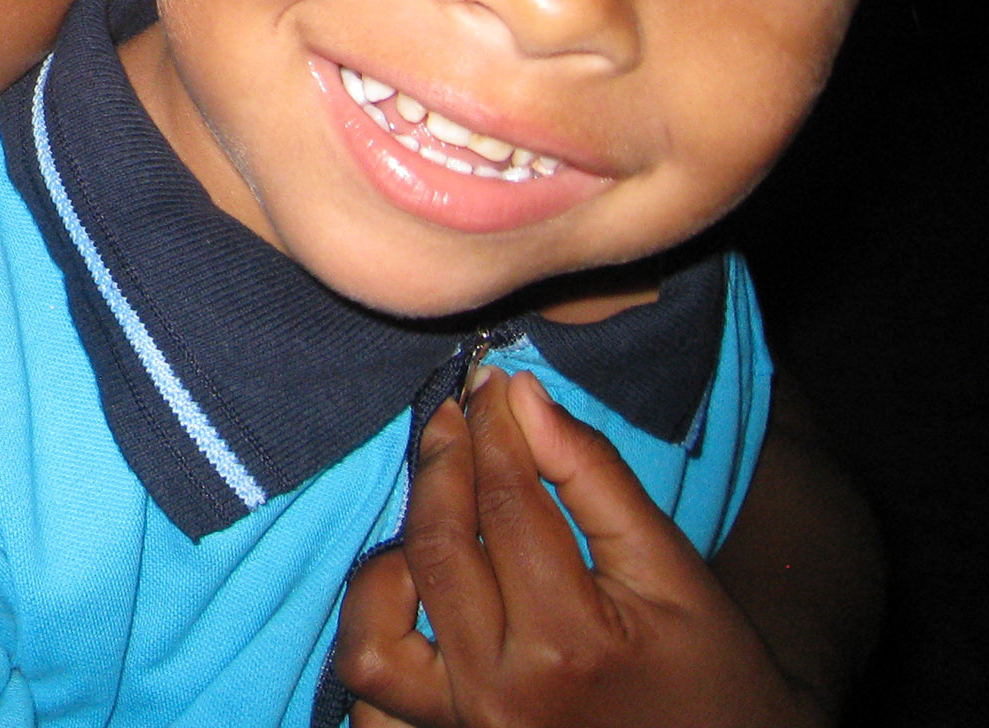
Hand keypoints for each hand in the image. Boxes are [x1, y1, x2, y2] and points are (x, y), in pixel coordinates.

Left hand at [337, 369, 822, 727]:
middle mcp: (501, 693)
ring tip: (434, 532)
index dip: (494, 430)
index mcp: (570, 644)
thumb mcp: (670, 568)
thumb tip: (520, 395)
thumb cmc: (708, 669)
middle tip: (454, 417)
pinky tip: (413, 601)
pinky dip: (377, 647)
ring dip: (387, 572)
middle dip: (440, 465)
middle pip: (434, 552)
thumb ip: (593, 476)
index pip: (505, 505)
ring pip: (371, 642)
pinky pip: (372, 703)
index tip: (490, 384)